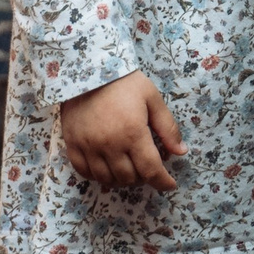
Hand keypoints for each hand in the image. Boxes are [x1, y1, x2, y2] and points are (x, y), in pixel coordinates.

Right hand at [60, 70, 185, 190]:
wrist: (88, 68)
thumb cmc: (124, 82)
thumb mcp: (152, 98)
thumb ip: (167, 127)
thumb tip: (181, 152)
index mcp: (132, 133)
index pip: (150, 170)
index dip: (162, 182)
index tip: (169, 184)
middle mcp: (110, 144)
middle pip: (129, 177)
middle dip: (143, 178)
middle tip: (147, 167)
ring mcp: (88, 146)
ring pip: (107, 179)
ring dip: (121, 179)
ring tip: (128, 169)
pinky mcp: (72, 143)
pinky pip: (84, 171)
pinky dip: (97, 175)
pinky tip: (106, 168)